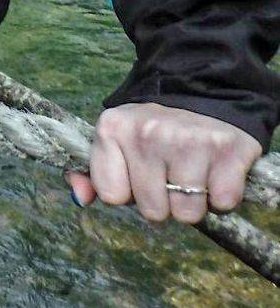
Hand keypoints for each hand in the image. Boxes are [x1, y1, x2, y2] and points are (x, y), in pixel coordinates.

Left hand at [65, 102, 261, 223]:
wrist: (205, 94)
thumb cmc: (155, 130)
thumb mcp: (116, 140)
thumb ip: (93, 174)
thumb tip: (80, 198)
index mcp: (112, 128)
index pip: (112, 195)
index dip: (129, 194)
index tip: (139, 176)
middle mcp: (146, 132)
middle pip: (152, 211)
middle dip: (164, 202)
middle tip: (171, 176)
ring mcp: (188, 140)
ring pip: (188, 213)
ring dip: (195, 203)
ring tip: (194, 175)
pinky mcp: (227, 149)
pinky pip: (223, 203)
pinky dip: (223, 198)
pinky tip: (216, 175)